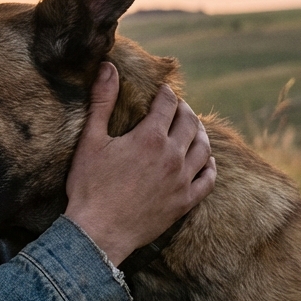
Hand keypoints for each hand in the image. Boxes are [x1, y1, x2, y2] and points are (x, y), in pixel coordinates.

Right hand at [65, 63, 215, 266]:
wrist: (98, 232)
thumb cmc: (89, 186)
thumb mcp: (90, 141)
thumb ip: (102, 102)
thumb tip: (108, 68)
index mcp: (150, 137)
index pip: (168, 104)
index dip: (166, 93)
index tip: (163, 91)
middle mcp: (172, 156)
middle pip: (190, 122)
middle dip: (185, 109)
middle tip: (178, 106)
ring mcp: (181, 180)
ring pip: (203, 148)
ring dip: (201, 133)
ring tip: (194, 127)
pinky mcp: (184, 202)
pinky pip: (208, 179)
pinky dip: (210, 166)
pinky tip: (207, 161)